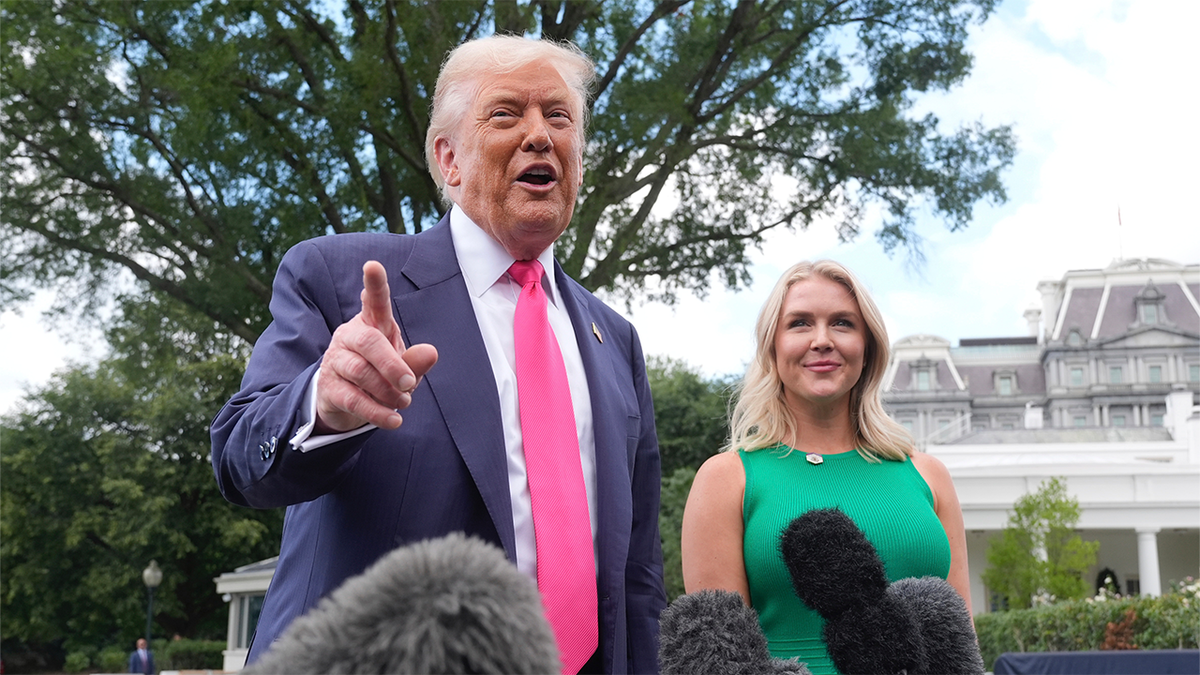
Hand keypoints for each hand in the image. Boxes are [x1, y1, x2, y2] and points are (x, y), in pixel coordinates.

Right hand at [315, 261, 437, 432]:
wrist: (345, 401)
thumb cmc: (380, 374)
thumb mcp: (403, 367)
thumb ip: (415, 361)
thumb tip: (431, 352)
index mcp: (371, 325)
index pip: (373, 302)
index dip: (374, 284)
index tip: (372, 265)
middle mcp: (350, 337)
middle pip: (369, 342)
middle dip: (392, 364)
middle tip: (410, 384)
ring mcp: (336, 361)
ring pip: (361, 372)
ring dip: (388, 392)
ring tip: (404, 402)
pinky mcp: (329, 388)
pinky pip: (354, 399)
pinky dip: (377, 412)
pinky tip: (393, 420)